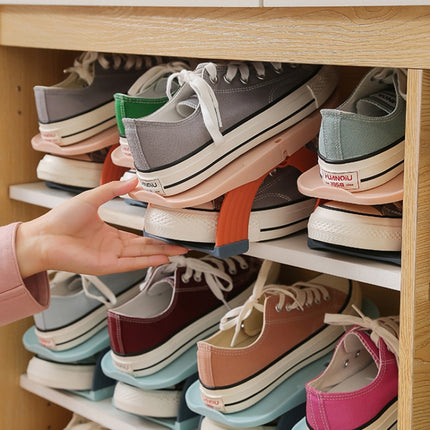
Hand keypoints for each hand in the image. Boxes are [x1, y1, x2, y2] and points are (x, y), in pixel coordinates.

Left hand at [16, 178, 187, 277]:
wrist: (44, 235)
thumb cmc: (61, 218)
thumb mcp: (92, 198)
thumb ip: (113, 190)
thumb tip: (132, 181)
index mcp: (110, 233)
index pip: (138, 237)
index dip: (154, 236)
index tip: (168, 232)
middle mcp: (113, 247)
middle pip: (145, 247)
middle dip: (164, 246)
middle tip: (182, 245)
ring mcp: (111, 257)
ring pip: (142, 256)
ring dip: (161, 254)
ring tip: (179, 252)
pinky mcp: (106, 265)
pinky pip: (131, 263)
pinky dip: (148, 261)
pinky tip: (162, 258)